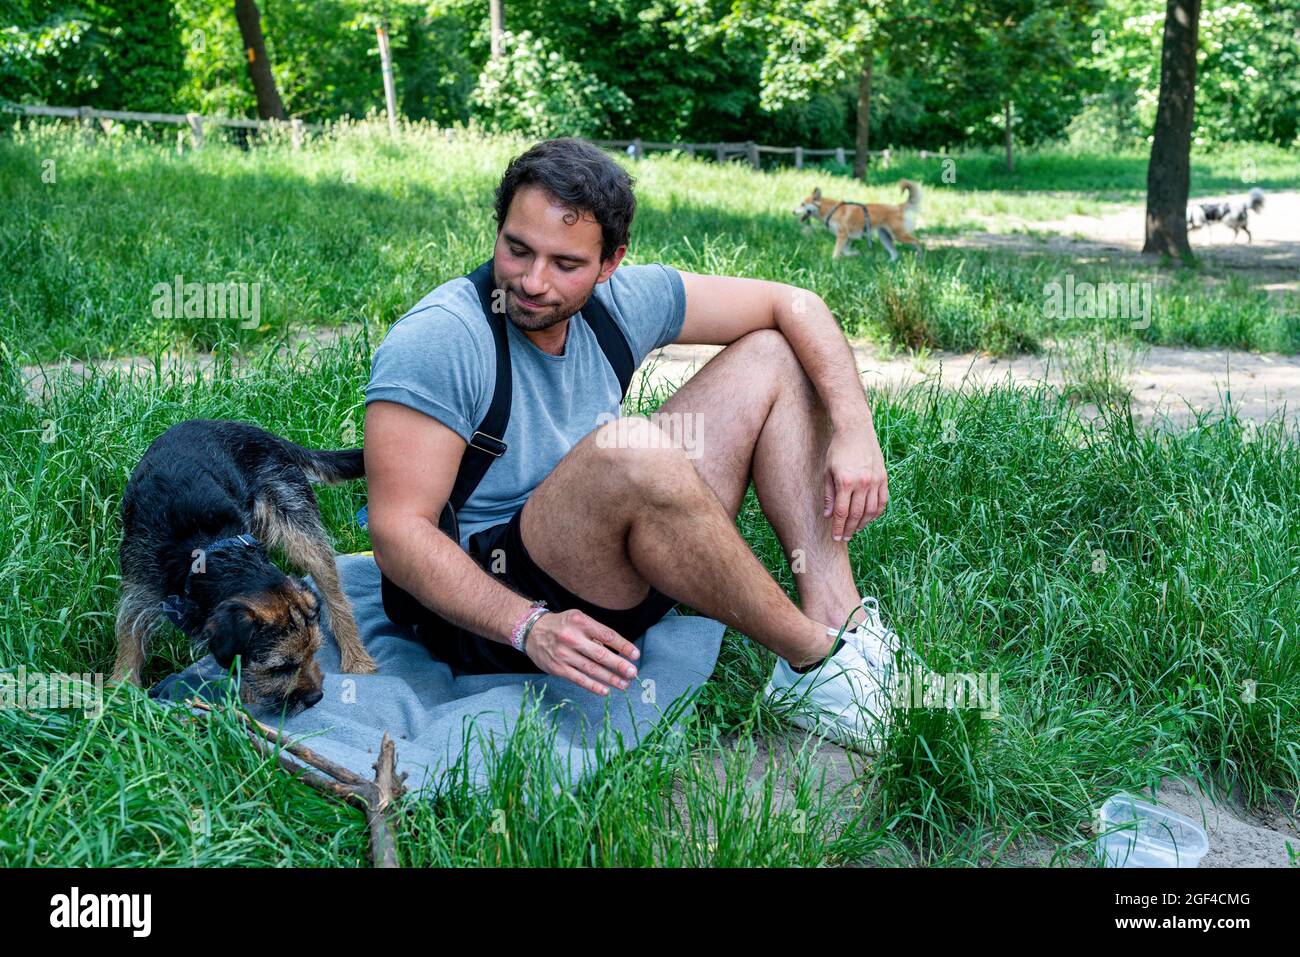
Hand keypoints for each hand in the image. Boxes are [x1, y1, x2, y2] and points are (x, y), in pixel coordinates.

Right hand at [524, 609, 639, 695]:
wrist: (531, 631)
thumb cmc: (561, 625)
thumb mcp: (578, 618)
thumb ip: (595, 631)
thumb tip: (617, 650)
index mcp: (581, 622)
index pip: (607, 635)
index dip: (623, 646)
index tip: (635, 655)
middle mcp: (572, 638)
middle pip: (600, 654)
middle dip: (619, 665)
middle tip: (633, 672)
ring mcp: (564, 654)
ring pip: (591, 669)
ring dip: (610, 678)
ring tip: (624, 684)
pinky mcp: (558, 668)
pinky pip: (579, 679)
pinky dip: (593, 686)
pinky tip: (605, 691)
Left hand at [822, 426, 887, 540]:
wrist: (856, 429)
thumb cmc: (837, 450)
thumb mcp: (827, 471)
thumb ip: (829, 495)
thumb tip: (829, 516)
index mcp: (845, 482)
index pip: (842, 512)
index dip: (838, 528)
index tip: (836, 538)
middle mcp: (862, 483)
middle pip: (856, 514)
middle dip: (849, 529)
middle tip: (845, 538)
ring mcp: (875, 481)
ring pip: (871, 511)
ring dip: (863, 523)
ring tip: (855, 529)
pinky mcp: (884, 478)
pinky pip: (882, 501)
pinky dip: (876, 513)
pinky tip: (868, 518)